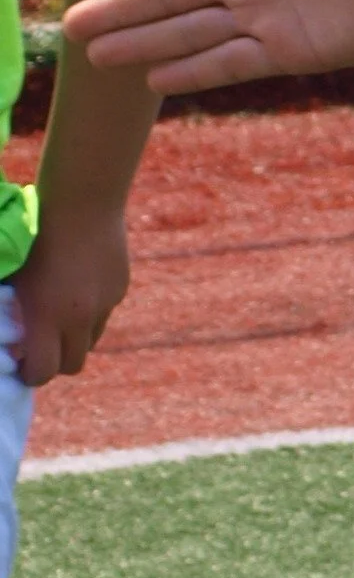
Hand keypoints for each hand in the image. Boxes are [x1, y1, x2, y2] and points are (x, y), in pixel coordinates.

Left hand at [12, 208, 128, 382]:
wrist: (81, 202)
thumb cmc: (33, 234)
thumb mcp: (14, 277)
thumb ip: (11, 309)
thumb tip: (9, 333)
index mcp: (46, 317)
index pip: (44, 372)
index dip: (30, 375)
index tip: (20, 366)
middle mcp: (79, 318)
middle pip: (72, 365)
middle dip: (55, 362)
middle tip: (39, 346)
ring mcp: (104, 304)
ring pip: (90, 340)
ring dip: (75, 337)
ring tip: (60, 313)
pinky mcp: (119, 288)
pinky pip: (104, 312)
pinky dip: (91, 309)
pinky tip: (79, 282)